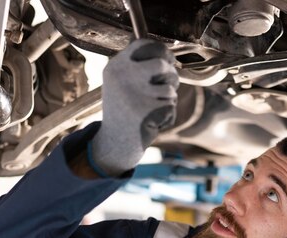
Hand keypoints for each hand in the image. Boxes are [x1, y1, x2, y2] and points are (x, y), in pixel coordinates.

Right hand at [91, 39, 178, 175]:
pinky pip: (171, 108)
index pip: (144, 44)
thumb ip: (136, 66)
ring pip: (169, 89)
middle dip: (172, 76)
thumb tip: (158, 49)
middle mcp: (122, 77)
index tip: (169, 60)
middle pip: (162, 64)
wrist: (114, 144)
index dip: (162, 50)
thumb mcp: (121, 83)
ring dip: (168, 100)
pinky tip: (152, 123)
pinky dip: (167, 117)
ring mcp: (134, 94)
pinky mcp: (146, 111)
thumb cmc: (124, 112)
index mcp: (115, 67)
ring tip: (153, 109)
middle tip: (168, 87)